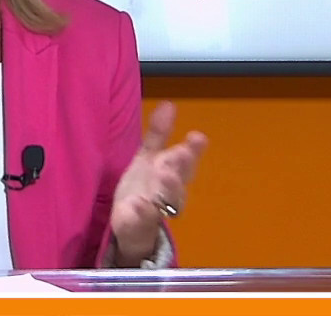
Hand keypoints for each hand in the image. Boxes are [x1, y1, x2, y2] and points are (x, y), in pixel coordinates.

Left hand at [109, 101, 207, 264]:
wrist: (132, 226)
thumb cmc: (145, 187)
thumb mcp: (149, 158)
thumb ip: (158, 134)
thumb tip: (169, 104)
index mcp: (173, 176)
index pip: (187, 163)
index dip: (193, 151)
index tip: (197, 136)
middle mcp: (168, 195)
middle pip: (180, 181)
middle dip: (181, 168)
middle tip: (181, 153)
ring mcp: (154, 212)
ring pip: (166, 202)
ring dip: (168, 188)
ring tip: (164, 172)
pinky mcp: (137, 226)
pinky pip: (141, 220)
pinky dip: (141, 212)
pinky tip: (136, 203)